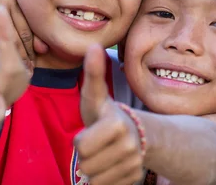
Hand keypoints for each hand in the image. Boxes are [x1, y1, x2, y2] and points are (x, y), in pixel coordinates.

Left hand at [74, 45, 144, 184]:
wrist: (135, 133)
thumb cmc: (106, 114)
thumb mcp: (96, 95)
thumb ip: (93, 73)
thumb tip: (93, 45)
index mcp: (117, 124)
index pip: (80, 147)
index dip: (80, 140)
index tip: (91, 131)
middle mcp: (129, 147)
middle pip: (86, 165)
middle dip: (86, 156)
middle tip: (97, 142)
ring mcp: (133, 166)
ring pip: (94, 179)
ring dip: (94, 168)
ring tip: (103, 153)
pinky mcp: (133, 180)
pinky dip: (103, 180)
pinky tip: (110, 165)